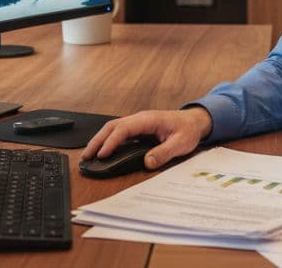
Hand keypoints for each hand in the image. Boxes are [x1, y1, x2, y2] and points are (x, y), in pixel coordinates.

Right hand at [81, 107, 212, 170]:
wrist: (194, 121)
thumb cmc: (188, 130)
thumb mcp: (181, 143)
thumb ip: (164, 152)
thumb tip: (148, 162)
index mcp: (149, 119)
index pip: (124, 128)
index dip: (112, 141)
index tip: (102, 154)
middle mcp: (140, 119)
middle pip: (112, 126)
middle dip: (98, 140)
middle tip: (86, 156)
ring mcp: (137, 123)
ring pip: (113, 128)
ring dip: (100, 140)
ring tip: (89, 155)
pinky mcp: (137, 129)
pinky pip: (118, 132)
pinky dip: (107, 140)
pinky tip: (102, 151)